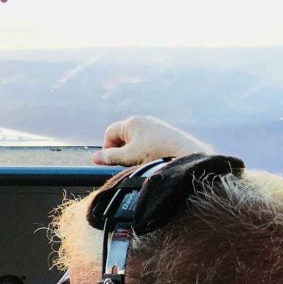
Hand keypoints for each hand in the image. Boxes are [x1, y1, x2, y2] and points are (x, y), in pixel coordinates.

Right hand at [92, 115, 211, 165]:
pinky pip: (148, 141)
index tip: (111, 161)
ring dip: (134, 152)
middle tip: (126, 163)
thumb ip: (110, 157)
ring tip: (141, 163)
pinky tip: (153, 159)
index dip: (107, 148)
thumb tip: (95, 158)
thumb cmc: (157, 153)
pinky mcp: (165, 133)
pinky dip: (146, 151)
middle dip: (121, 150)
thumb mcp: (128, 158)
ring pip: (136, 139)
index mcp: (131, 122)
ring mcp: (155, 125)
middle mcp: (143, 120)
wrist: (187, 154)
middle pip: (123, 135)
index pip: (110, 133)